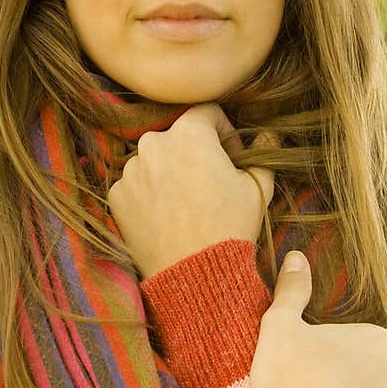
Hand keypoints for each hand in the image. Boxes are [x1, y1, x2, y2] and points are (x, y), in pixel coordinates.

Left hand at [106, 103, 274, 278]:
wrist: (194, 275)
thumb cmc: (230, 228)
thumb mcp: (258, 188)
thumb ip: (264, 154)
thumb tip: (269, 135)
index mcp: (189, 133)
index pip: (207, 112)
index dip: (224, 131)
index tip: (231, 157)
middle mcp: (153, 144)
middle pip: (178, 135)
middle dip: (195, 152)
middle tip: (209, 183)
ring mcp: (131, 170)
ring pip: (155, 159)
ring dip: (170, 171)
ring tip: (188, 203)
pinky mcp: (117, 195)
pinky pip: (137, 184)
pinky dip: (150, 193)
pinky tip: (168, 215)